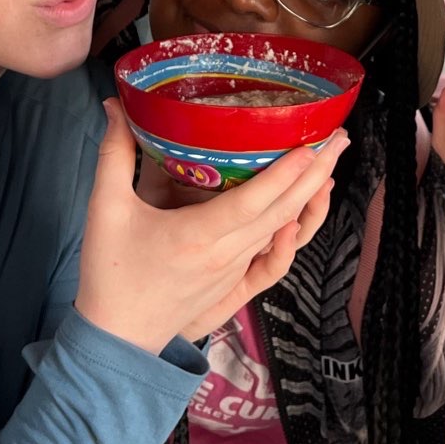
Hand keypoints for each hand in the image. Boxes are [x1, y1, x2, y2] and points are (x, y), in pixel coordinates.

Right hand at [76, 101, 344, 351]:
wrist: (117, 338)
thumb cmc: (110, 273)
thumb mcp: (105, 209)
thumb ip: (113, 155)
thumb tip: (114, 105)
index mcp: (198, 236)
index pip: (252, 201)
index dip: (284, 173)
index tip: (310, 145)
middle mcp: (225, 254)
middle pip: (282, 212)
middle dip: (315, 173)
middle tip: (339, 137)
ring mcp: (234, 270)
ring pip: (284, 230)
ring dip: (311, 197)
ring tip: (332, 164)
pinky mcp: (235, 281)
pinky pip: (275, 254)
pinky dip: (296, 231)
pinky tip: (305, 211)